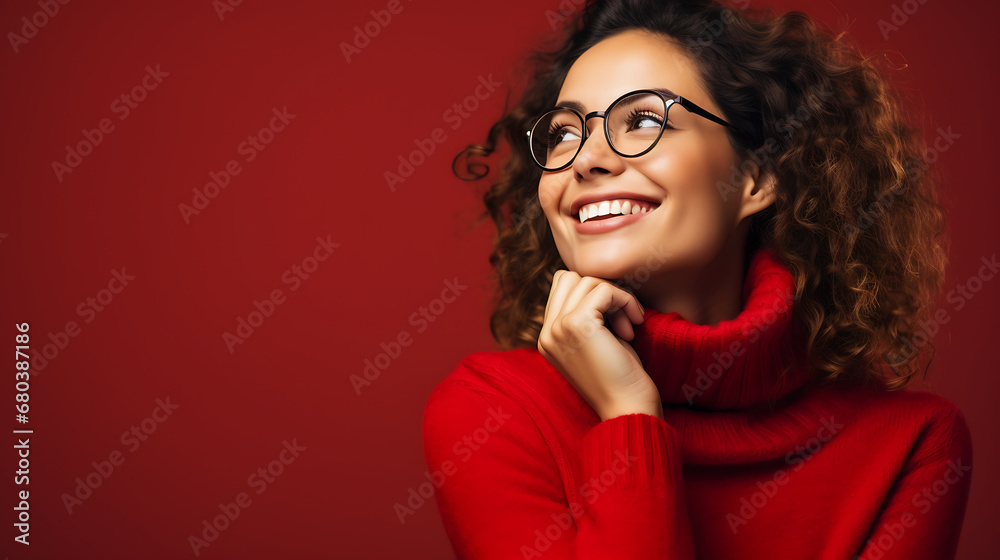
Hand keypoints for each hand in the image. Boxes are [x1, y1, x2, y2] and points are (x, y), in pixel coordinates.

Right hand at [537, 269, 662, 420]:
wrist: (627, 409)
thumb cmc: (620, 379)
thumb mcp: (595, 344)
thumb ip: (586, 317)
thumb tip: (595, 282)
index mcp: (547, 338)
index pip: (561, 287)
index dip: (593, 295)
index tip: (614, 320)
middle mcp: (546, 332)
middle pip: (570, 278)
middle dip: (602, 291)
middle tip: (622, 320)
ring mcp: (557, 328)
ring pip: (588, 281)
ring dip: (617, 298)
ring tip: (628, 328)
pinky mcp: (576, 324)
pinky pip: (604, 289)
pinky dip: (626, 299)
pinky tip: (635, 322)